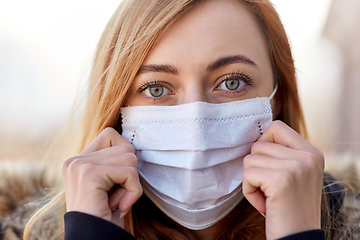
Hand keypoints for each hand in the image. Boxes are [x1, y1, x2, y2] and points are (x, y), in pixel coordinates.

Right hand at [62, 127, 141, 225]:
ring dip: (132, 184)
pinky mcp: (89, 174)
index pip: (110, 135)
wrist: (94, 239)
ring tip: (117, 200)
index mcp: (77, 161)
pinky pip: (130, 173)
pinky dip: (133, 192)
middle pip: (125, 147)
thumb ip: (114, 162)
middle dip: (130, 174)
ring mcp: (80, 166)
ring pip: (130, 158)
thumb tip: (132, 144)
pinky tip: (120, 206)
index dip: (124, 155)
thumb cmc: (106, 215)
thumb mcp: (109, 184)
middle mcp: (75, 160)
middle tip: (117, 195)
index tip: (117, 180)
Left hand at [242, 121, 323, 239]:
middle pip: (258, 145)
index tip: (267, 164)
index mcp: (312, 152)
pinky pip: (247, 175)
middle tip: (270, 189)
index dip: (263, 143)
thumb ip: (282, 154)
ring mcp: (296, 167)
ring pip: (249, 159)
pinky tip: (265, 205)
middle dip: (256, 168)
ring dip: (252, 181)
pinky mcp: (281, 180)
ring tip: (269, 197)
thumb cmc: (290, 208)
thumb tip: (254, 138)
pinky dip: (250, 192)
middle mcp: (307, 156)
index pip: (276, 127)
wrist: (298, 238)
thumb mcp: (295, 175)